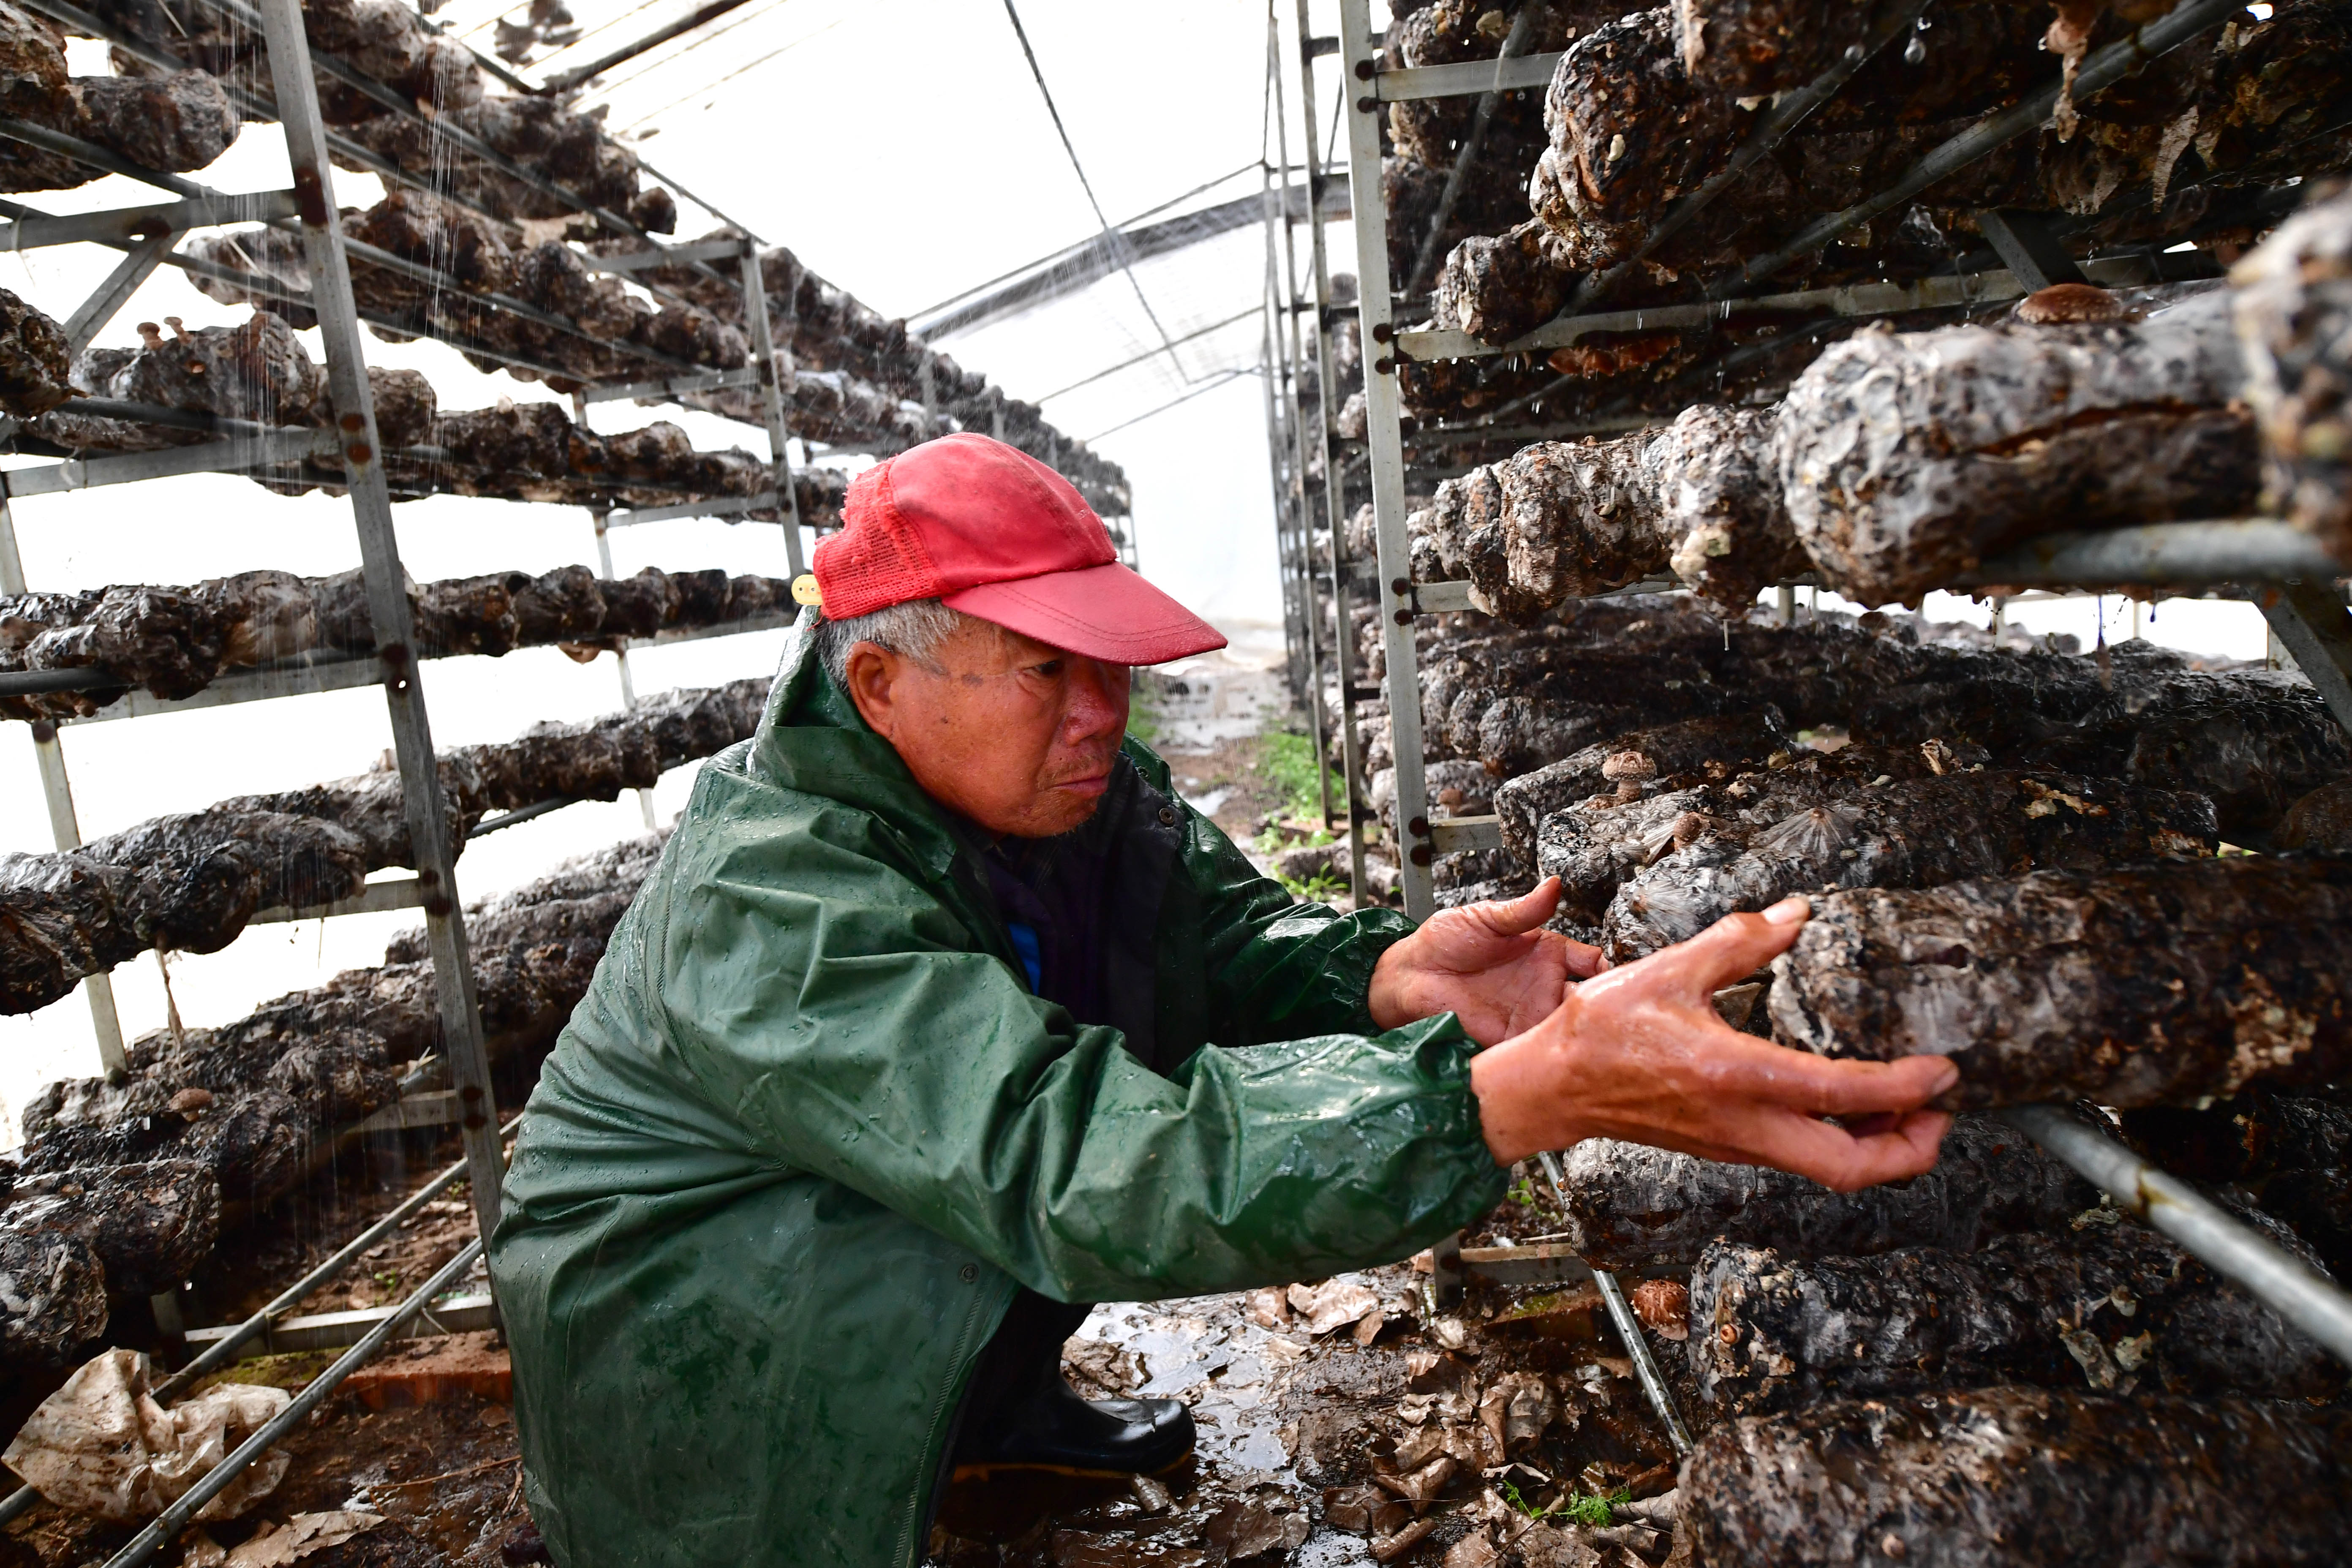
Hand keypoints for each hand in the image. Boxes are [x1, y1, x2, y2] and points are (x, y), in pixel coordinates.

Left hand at [1368, 878, 1603, 1045]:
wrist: (1409, 976)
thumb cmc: (1445, 940)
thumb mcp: (1486, 917)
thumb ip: (1523, 910)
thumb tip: (1554, 885)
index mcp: (1546, 954)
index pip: (1593, 963)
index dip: (1612, 968)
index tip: (1627, 975)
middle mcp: (1545, 987)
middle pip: (1591, 1001)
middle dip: (1610, 1008)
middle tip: (1626, 1012)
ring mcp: (1531, 1016)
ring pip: (1572, 1030)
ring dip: (1588, 1035)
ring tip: (1607, 1038)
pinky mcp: (1513, 1041)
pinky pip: (1541, 1053)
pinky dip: (1557, 1056)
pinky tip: (1570, 1056)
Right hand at [1468, 896, 1956, 1190]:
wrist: (1553, 1086)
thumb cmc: (1602, 1029)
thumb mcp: (1672, 968)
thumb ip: (1740, 941)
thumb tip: (1796, 914)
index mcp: (1735, 1075)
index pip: (1844, 1094)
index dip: (1908, 1089)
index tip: (1944, 1070)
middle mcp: (1744, 1124)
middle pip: (1852, 1169)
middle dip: (1911, 1149)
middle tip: (1940, 1112)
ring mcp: (1736, 1145)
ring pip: (1831, 1171)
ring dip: (1880, 1146)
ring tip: (1906, 1107)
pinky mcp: (1727, 1148)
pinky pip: (1802, 1158)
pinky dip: (1841, 1139)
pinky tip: (1846, 1103)